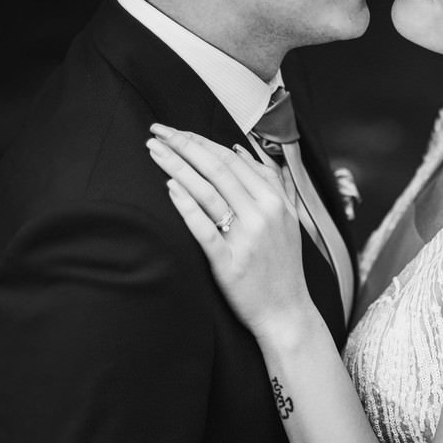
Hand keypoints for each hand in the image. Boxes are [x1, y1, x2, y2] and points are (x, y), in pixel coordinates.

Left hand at [146, 125, 312, 337]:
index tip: (175, 130)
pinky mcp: (229, 263)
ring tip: (154, 151)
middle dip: (183, 145)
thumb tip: (242, 149)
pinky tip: (170, 189)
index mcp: (275, 200)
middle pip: (217, 169)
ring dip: (177, 167)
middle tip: (157, 131)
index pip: (231, 159)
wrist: (287, 312)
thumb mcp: (288, 219)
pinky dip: (187, 206)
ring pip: (208, 192)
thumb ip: (271, 182)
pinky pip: (204, 229)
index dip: (200, 141)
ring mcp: (246, 238)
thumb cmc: (282, 267)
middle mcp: (262, 214)